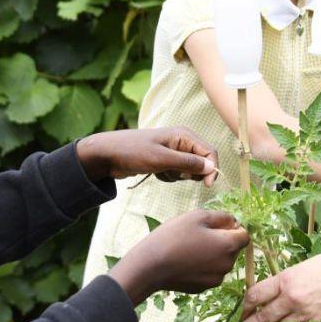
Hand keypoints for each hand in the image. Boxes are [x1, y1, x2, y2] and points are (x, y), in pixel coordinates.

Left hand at [77, 127, 218, 186]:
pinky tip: (155, 173)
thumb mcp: (161, 159)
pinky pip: (176, 173)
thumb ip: (187, 163)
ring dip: (177, 176)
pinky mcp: (165, 160)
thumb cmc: (133, 152)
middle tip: (172, 174)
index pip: (209, 152)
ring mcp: (173, 150)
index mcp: (184, 135)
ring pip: (188, 170)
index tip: (207, 186)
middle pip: (201, 162)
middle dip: (190, 173)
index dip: (211, 169)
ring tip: (160, 172)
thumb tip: (211, 167)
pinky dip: (169, 177)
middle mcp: (181, 141)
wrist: (108, 154)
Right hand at [108, 209, 249, 304]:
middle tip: (198, 234)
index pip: (245, 235)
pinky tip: (185, 260)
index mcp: (228, 246)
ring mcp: (215, 279)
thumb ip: (221, 216)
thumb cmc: (173, 237)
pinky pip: (209, 272)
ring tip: (189, 246)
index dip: (234, 227)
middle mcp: (227, 265)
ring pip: (221, 261)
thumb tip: (234, 222)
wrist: (150, 267)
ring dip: (212, 253)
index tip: (217, 224)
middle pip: (233, 249)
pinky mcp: (203, 288)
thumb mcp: (197, 216)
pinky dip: (202, 265)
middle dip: (222, 240)